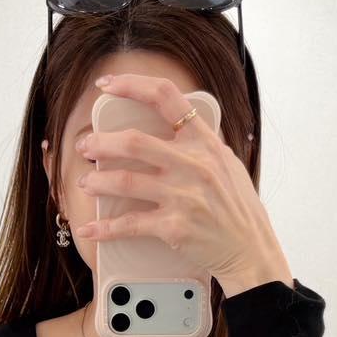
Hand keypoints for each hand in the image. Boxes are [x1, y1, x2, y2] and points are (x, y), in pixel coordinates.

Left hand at [70, 71, 292, 297]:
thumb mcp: (227, 164)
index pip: (166, 98)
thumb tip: (175, 127)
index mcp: (205, 142)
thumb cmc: (238, 208)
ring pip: (126, 181)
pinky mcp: (174, 227)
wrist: (251, 250)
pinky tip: (89, 228)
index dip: (131, 86)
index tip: (107, 86)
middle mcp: (193, 164)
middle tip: (86, 147)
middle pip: (135, 141)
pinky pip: (130, 224)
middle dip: (101, 143)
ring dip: (98, 181)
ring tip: (85, 183)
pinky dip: (105, 228)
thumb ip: (200, 145)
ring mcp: (183, 196)